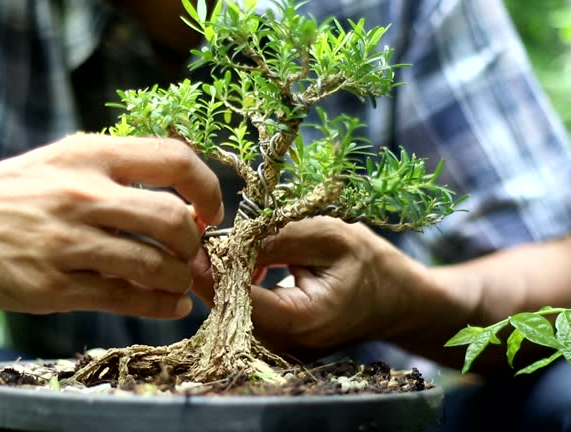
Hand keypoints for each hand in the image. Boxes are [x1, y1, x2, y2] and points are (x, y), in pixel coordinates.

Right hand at [0, 134, 222, 316]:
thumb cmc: (11, 192)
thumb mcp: (61, 162)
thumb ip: (116, 175)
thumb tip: (181, 206)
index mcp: (88, 155)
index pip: (175, 159)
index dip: (207, 189)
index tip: (208, 213)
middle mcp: (80, 194)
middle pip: (173, 220)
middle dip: (196, 246)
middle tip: (194, 257)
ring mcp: (65, 242)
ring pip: (153, 265)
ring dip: (180, 280)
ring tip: (181, 285)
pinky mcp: (51, 286)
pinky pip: (124, 299)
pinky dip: (160, 306)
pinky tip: (169, 306)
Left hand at [192, 217, 429, 357]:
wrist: (400, 301)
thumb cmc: (372, 265)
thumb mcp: (328, 236)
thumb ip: (277, 237)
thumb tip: (229, 241)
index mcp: (300, 320)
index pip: (237, 297)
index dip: (214, 268)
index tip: (202, 238)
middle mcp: (284, 344)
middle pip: (228, 307)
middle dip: (215, 270)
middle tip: (210, 234)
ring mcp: (279, 348)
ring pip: (232, 310)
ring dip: (227, 276)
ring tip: (236, 245)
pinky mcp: (277, 342)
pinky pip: (245, 312)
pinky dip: (240, 286)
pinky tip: (251, 264)